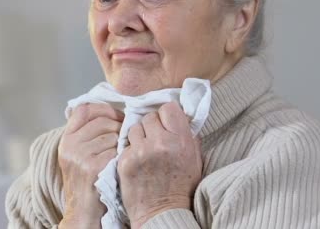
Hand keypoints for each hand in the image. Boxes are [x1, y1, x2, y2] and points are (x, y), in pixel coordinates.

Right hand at [58, 103, 123, 227]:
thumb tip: (110, 112)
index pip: (84, 109)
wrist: (83, 212)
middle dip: (119, 126)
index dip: (104, 109)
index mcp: (66, 140)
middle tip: (126, 136)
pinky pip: (117, 150)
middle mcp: (70, 146)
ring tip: (121, 153)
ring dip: (122, 142)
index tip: (117, 116)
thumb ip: (87, 134)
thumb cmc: (87, 182)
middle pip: (102, 121)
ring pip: (112, 135)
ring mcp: (80, 156)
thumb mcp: (78, 155)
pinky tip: (120, 163)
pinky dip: (122, 155)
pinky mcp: (93, 167)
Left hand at [117, 101, 202, 227]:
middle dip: (152, 126)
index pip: (168, 108)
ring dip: (139, 136)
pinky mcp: (125, 161)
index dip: (166, 115)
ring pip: (134, 128)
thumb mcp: (194, 158)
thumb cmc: (181, 186)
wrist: (162, 213)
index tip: (166, 123)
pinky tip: (137, 161)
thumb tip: (179, 116)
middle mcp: (160, 142)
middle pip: (149, 116)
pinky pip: (125, 144)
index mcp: (180, 139)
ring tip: (145, 150)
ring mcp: (140, 151)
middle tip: (154, 139)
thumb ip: (187, 135)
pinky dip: (130, 150)